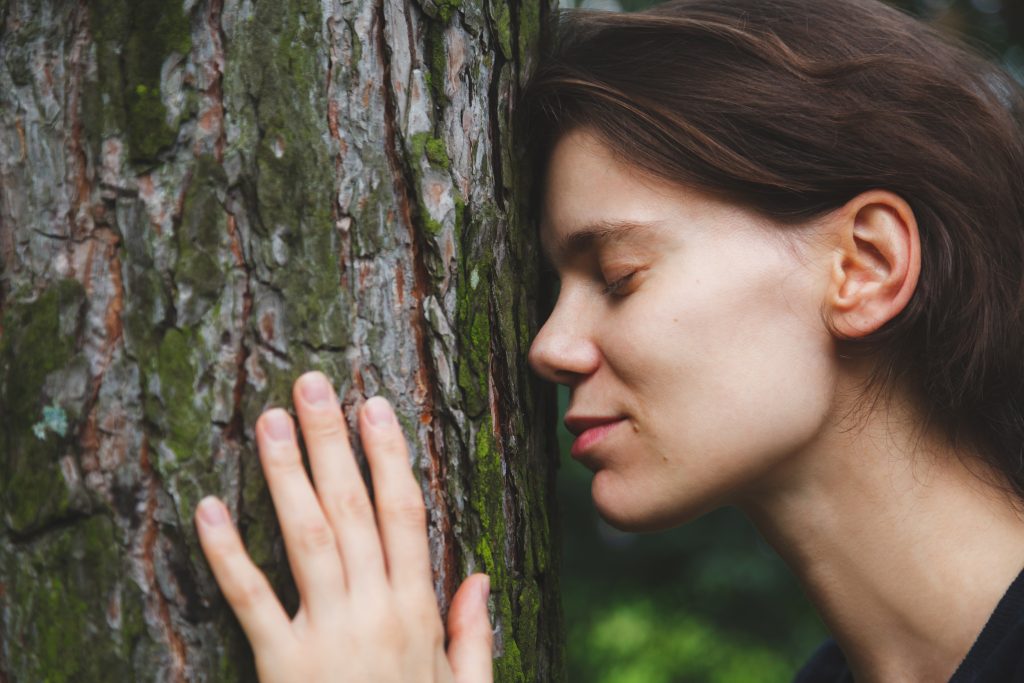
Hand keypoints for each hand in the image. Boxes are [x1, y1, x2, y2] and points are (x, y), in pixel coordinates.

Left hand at [194, 371, 492, 681]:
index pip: (406, 514)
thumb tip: (479, 576)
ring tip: (269, 421)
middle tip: (312, 385)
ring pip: (307, 538)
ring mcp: (325, 636)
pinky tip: (208, 508)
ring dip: (286, 475)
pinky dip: (227, 555)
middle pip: (352, 509)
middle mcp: (374, 612)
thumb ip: (474, 635)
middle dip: (333, 443)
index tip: (375, 407)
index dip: (389, 457)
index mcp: (417, 611)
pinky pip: (249, 602)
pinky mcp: (281, 666)